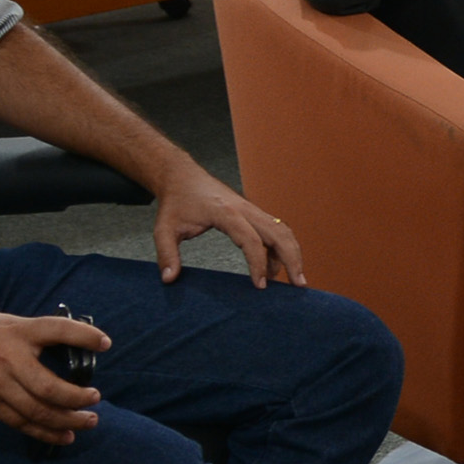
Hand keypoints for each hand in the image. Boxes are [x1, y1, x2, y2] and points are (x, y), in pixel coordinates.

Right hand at [0, 309, 109, 447]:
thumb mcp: (7, 323)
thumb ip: (35, 335)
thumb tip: (71, 345)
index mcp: (17, 332)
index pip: (56, 330)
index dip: (82, 336)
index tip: (104, 343)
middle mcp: (7, 360)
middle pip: (50, 388)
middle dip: (78, 399)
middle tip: (95, 400)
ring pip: (38, 411)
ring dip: (67, 420)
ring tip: (88, 421)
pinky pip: (20, 423)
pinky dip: (45, 432)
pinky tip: (63, 435)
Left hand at [153, 162, 304, 287]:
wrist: (183, 177)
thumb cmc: (176, 202)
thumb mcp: (164, 229)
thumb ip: (167, 254)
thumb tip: (169, 279)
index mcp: (226, 213)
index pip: (251, 240)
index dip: (258, 264)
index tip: (260, 286)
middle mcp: (245, 209)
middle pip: (279, 233)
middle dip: (292, 258)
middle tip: (299, 284)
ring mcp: (252, 210)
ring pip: (283, 230)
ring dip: (292, 253)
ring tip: (295, 279)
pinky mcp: (253, 213)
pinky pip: (276, 229)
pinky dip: (283, 247)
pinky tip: (277, 267)